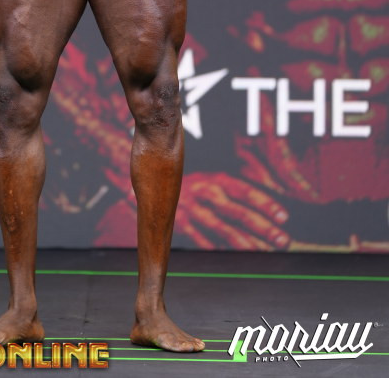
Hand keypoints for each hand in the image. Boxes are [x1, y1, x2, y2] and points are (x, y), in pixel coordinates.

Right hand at [176, 173, 290, 249]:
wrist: (154, 183)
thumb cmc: (194, 188)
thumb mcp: (213, 181)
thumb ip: (236, 192)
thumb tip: (269, 209)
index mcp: (216, 180)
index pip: (245, 191)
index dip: (265, 203)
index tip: (283, 216)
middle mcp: (205, 192)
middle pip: (236, 211)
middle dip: (262, 226)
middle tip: (282, 239)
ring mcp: (191, 209)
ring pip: (221, 227)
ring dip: (244, 241)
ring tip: (263, 251)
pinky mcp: (178, 223)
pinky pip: (200, 240)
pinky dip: (216, 248)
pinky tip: (232, 257)